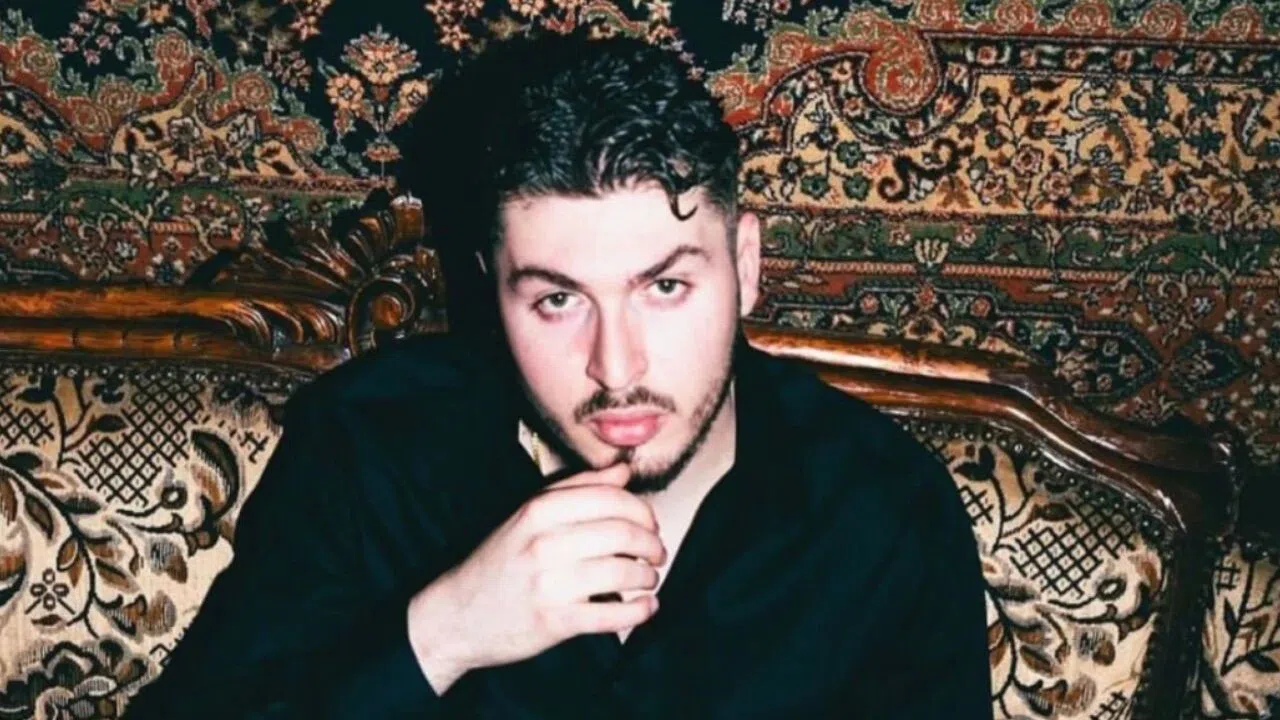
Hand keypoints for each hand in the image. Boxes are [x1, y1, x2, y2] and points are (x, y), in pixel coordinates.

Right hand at [407, 463, 664, 693]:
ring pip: (623, 573)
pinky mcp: (555, 622)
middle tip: (657, 552)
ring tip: (649, 579)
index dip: (642, 510)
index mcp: (538, 511)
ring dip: (648, 577)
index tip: (650, 523)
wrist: (456, 615)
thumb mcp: (528, 515)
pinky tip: (645, 608)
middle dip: (652, 544)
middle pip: (623, 534)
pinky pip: (613, 616)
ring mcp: (550, 584)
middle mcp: (544, 543)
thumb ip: (578, 489)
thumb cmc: (499, 561)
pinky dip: (639, 612)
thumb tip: (623, 471)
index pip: (611, 498)